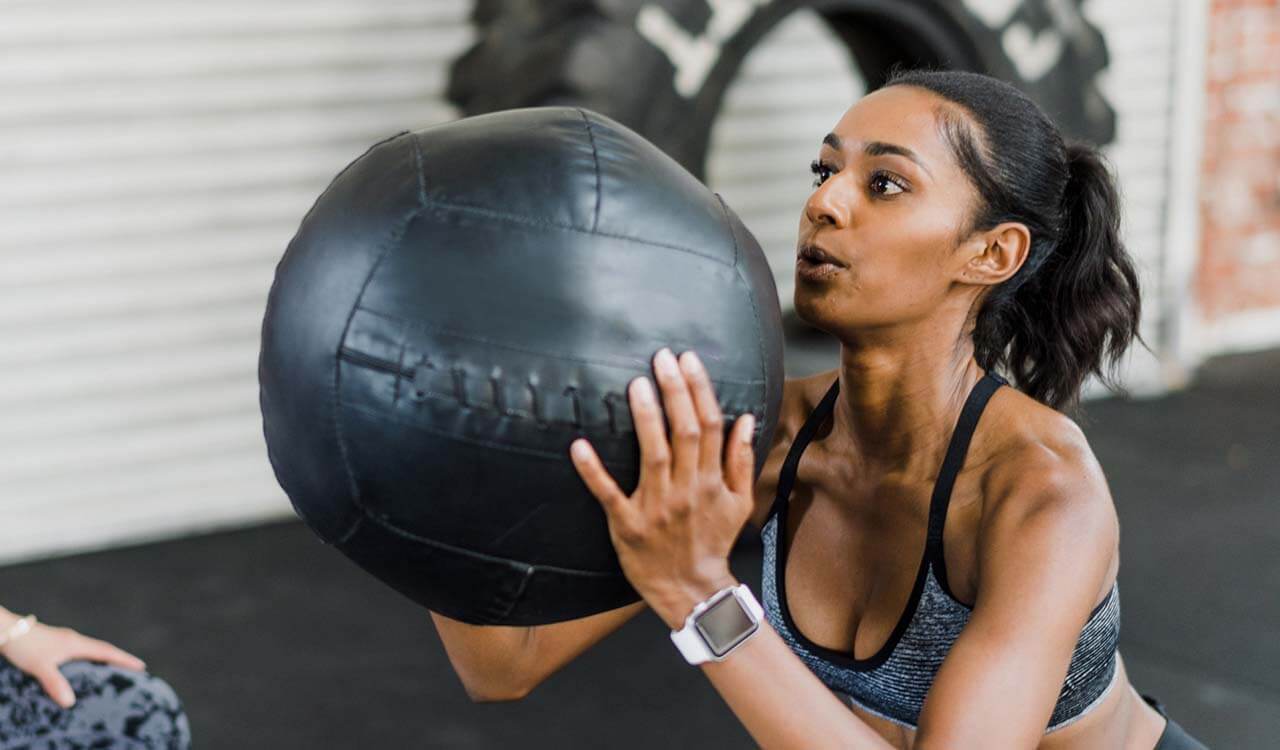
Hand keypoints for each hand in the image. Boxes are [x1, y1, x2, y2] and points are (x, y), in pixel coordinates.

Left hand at [0, 611, 145, 707]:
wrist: (6, 630)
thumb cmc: (24, 646)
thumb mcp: (40, 666)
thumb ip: (56, 683)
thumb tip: (71, 702)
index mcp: (75, 644)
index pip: (106, 651)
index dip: (124, 659)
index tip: (141, 666)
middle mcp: (73, 640)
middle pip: (102, 649)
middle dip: (118, 658)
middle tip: (134, 669)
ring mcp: (64, 640)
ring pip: (90, 649)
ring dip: (104, 657)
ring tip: (114, 668)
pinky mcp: (55, 643)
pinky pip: (80, 651)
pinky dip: (89, 658)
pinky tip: (84, 666)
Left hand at [569, 348, 756, 628]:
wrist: (693, 590)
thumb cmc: (712, 542)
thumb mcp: (740, 503)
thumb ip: (742, 460)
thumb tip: (747, 419)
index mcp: (712, 480)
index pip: (710, 425)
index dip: (698, 389)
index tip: (687, 360)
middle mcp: (687, 488)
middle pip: (684, 431)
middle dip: (674, 391)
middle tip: (661, 358)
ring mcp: (656, 506)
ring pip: (653, 454)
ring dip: (646, 418)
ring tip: (636, 384)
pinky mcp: (627, 524)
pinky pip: (608, 494)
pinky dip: (594, 471)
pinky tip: (580, 446)